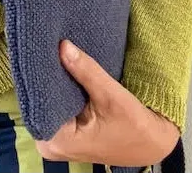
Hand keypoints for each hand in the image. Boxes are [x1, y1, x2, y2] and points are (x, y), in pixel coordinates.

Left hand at [36, 40, 179, 167]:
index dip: (39, 77)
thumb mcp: (110, 95)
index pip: (37, 102)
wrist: (153, 144)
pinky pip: (54, 110)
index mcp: (57, 141)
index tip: (41, 51)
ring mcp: (55, 143)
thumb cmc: (135, 126)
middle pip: (39, 103)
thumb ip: (85, 71)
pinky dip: (60, 93)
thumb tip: (62, 45)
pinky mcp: (63, 137)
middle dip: (46, 79)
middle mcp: (49, 145)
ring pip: (46, 105)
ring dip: (54, 85)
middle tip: (48, 49)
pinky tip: (62, 73)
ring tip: (54, 56)